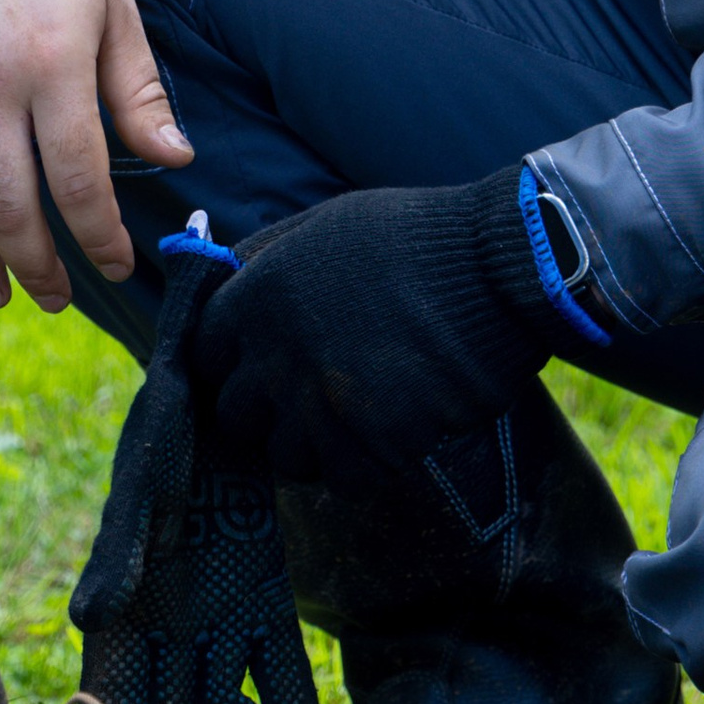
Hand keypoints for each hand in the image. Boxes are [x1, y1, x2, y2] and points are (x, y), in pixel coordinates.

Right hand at [0, 0, 188, 307]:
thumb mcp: (113, 6)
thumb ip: (138, 91)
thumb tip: (174, 162)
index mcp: (51, 65)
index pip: (79, 178)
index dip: (99, 233)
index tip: (119, 263)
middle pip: (11, 202)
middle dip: (39, 263)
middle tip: (58, 299)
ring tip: (2, 295)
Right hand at [70, 228, 322, 703]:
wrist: (223, 388)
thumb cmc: (165, 435)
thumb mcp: (140, 487)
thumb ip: (118, 554)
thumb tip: (88, 619)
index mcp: (119, 614)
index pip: (106, 701)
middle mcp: (165, 632)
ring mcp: (218, 625)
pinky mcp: (266, 608)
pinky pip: (279, 677)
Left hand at [192, 165, 585, 488]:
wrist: (500, 266)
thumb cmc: (419, 236)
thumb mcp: (327, 224)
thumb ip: (270, 258)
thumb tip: (229, 277)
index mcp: (259, 295)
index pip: (203, 354)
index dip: (232, 364)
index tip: (259, 368)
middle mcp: (278, 354)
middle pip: (236, 416)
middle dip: (269, 411)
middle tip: (313, 397)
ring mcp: (323, 404)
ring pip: (286, 457)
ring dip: (317, 444)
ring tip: (359, 417)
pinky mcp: (374, 442)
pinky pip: (346, 479)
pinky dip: (366, 465)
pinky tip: (395, 433)